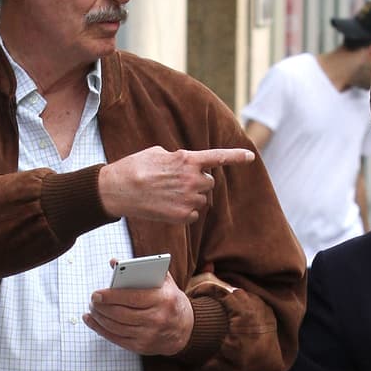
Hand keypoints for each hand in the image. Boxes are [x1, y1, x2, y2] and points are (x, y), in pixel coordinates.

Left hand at [85, 272, 194, 356]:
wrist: (186, 328)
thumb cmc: (170, 300)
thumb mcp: (163, 282)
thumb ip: (141, 269)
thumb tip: (114, 262)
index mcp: (163, 300)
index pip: (131, 298)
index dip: (111, 296)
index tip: (96, 294)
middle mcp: (157, 319)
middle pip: (121, 314)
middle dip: (102, 307)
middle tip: (93, 300)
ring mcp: (149, 335)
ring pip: (116, 327)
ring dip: (100, 318)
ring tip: (92, 309)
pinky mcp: (142, 347)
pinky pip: (117, 339)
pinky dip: (101, 330)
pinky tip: (93, 322)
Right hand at [96, 146, 253, 224]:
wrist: (119, 190)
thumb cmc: (135, 167)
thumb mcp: (159, 153)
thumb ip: (179, 159)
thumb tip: (187, 166)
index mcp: (188, 160)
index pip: (218, 157)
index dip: (236, 157)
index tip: (251, 157)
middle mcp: (193, 179)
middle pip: (209, 182)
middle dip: (197, 182)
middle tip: (176, 182)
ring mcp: (189, 199)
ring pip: (202, 199)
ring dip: (191, 197)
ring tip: (168, 194)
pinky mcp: (183, 216)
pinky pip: (194, 214)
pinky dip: (185, 212)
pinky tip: (167, 206)